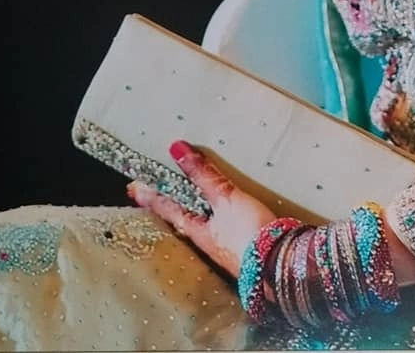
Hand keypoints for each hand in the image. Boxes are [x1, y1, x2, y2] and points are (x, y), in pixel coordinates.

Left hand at [127, 139, 277, 277]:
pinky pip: (222, 230)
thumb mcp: (226, 200)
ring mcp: (226, 248)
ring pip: (202, 227)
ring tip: (186, 204)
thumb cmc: (249, 234)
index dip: (152, 196)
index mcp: (198, 231)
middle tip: (152, 197)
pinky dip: (216, 219)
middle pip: (182, 221)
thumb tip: (176, 149)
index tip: (133, 188)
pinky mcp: (245, 249)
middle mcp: (208, 242)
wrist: (281, 265)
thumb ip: (204, 175)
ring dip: (192, 214)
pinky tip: (224, 218)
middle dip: (169, 208)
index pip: (169, 209)